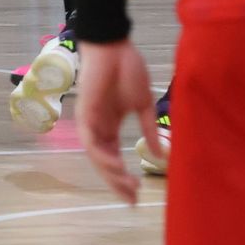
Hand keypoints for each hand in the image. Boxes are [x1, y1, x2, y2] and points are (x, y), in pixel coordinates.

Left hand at [75, 40, 162, 204]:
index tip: (138, 193)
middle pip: (105, 163)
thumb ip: (149, 129)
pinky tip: (116, 165)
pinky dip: (102, 155)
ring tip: (127, 185)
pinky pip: (90, 142)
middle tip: (132, 199)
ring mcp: (90, 122)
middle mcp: (99, 128)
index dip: (124, 177)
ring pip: (97, 156)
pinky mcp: (85, 114)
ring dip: (111, 173)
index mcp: (110, 126)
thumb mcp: (143, 105)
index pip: (114, 158)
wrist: (115, 46)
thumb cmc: (128, 70)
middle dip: (117, 183)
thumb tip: (159, 154)